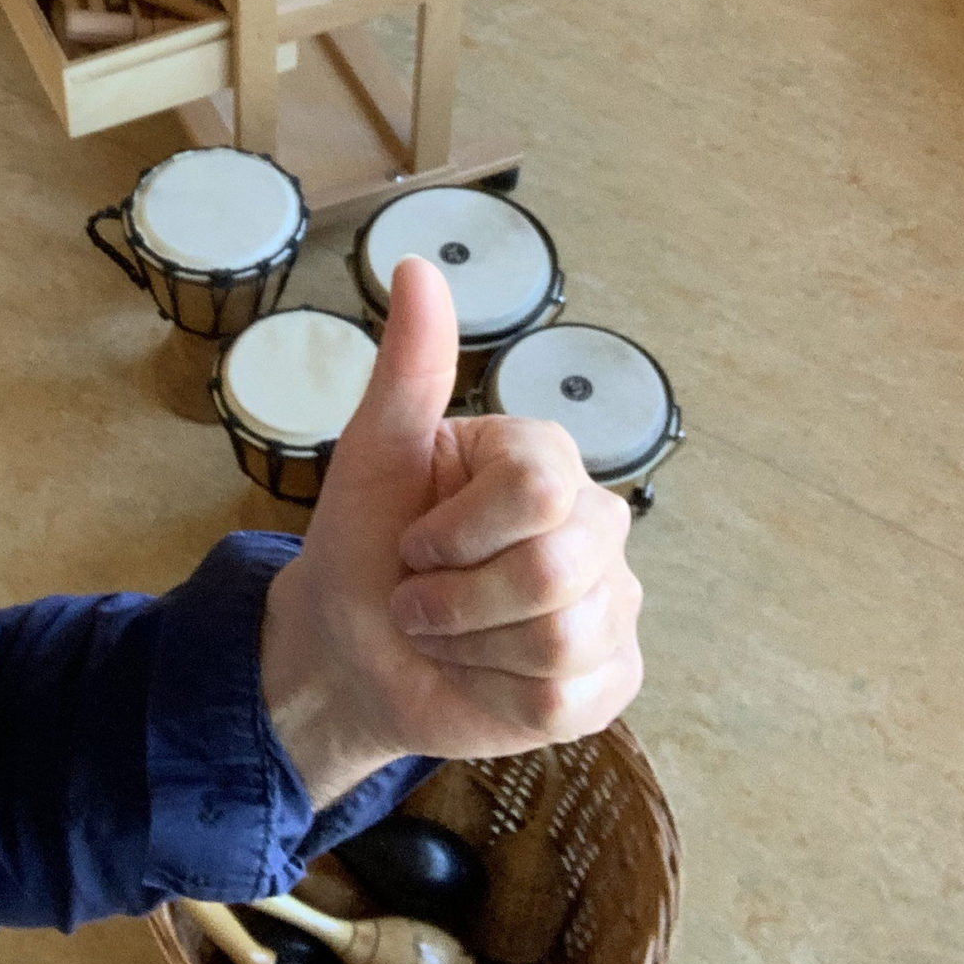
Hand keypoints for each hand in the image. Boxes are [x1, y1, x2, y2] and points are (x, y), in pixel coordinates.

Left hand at [258, 257, 643, 806]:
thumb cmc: (365, 542)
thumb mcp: (374, 453)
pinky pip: (568, 698)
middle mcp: (596, 525)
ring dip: (468, 647)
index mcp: (546, 460)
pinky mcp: (611, 679)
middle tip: (420, 598)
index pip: (536, 489)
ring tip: (445, 633)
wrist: (350, 649)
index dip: (455, 532)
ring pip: (560, 640)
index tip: (415, 540)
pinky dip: (497, 695)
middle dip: (456, 599)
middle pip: (555, 570)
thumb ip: (409, 366)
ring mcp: (613, 606)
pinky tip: (479, 674)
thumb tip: (415, 265)